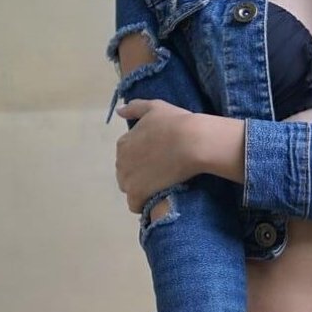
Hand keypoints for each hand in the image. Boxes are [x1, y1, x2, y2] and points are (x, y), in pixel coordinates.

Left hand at [114, 97, 198, 212]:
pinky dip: (143, 204)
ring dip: (141, 190)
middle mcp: (121, 161)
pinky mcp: (137, 193)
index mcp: (124, 142)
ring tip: (160, 187)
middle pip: (126, 173)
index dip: (141, 159)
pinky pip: (134, 205)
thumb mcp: (155, 107)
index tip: (157, 160)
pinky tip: (156, 199)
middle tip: (161, 174)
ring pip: (129, 189)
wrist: (192, 142)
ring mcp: (128, 178)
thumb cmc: (176, 123)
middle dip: (139, 175)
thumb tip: (120, 111)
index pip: (126, 156)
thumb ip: (135, 108)